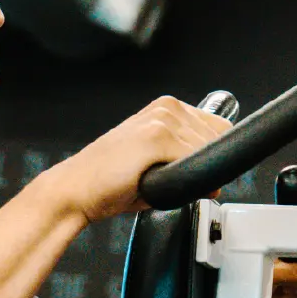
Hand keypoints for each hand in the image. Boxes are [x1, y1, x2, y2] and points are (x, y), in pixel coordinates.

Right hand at [52, 97, 233, 222]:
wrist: (76, 189)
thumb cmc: (111, 179)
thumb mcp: (158, 165)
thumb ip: (188, 165)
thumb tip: (217, 182)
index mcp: (168, 108)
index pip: (220, 128)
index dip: (214, 154)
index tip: (199, 170)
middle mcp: (167, 108)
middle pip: (218, 141)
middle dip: (205, 167)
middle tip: (173, 180)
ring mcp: (162, 121)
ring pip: (208, 154)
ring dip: (193, 176)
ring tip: (160, 181)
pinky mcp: (157, 138)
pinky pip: (193, 164)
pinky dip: (186, 181)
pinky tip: (161, 185)